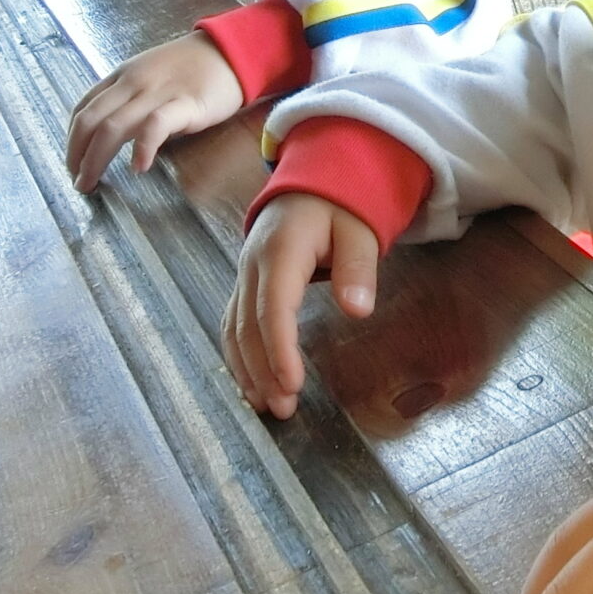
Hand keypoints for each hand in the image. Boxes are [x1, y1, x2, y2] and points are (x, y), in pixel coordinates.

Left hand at [66, 34, 246, 191]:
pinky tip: (139, 168)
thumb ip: (130, 98)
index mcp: (122, 76)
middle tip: (77, 181)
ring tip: (92, 183)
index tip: (73, 162)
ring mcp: (157, 93)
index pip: (84, 107)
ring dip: (95, 159)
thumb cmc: (193, 67)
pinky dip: (142, 148)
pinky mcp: (185, 104)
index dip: (72, 139)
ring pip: (112, 127)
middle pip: (90, 121)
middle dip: (76, 155)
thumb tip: (113, 132)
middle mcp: (132, 83)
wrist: (232, 51)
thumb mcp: (150, 74)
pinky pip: (155, 126)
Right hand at [226, 193, 379, 418]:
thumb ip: (357, 269)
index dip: (279, 349)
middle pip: (249, 325)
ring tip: (265, 405)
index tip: (291, 384)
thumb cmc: (339, 206)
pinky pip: (233, 322)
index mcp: (281, 250)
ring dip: (246, 368)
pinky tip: (250, 382)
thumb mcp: (358, 230)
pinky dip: (238, 355)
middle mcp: (252, 264)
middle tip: (283, 409)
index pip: (274, 307)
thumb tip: (357, 309)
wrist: (311, 184)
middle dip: (262, 370)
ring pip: (234, 327)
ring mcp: (243, 274)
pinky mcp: (244, 283)